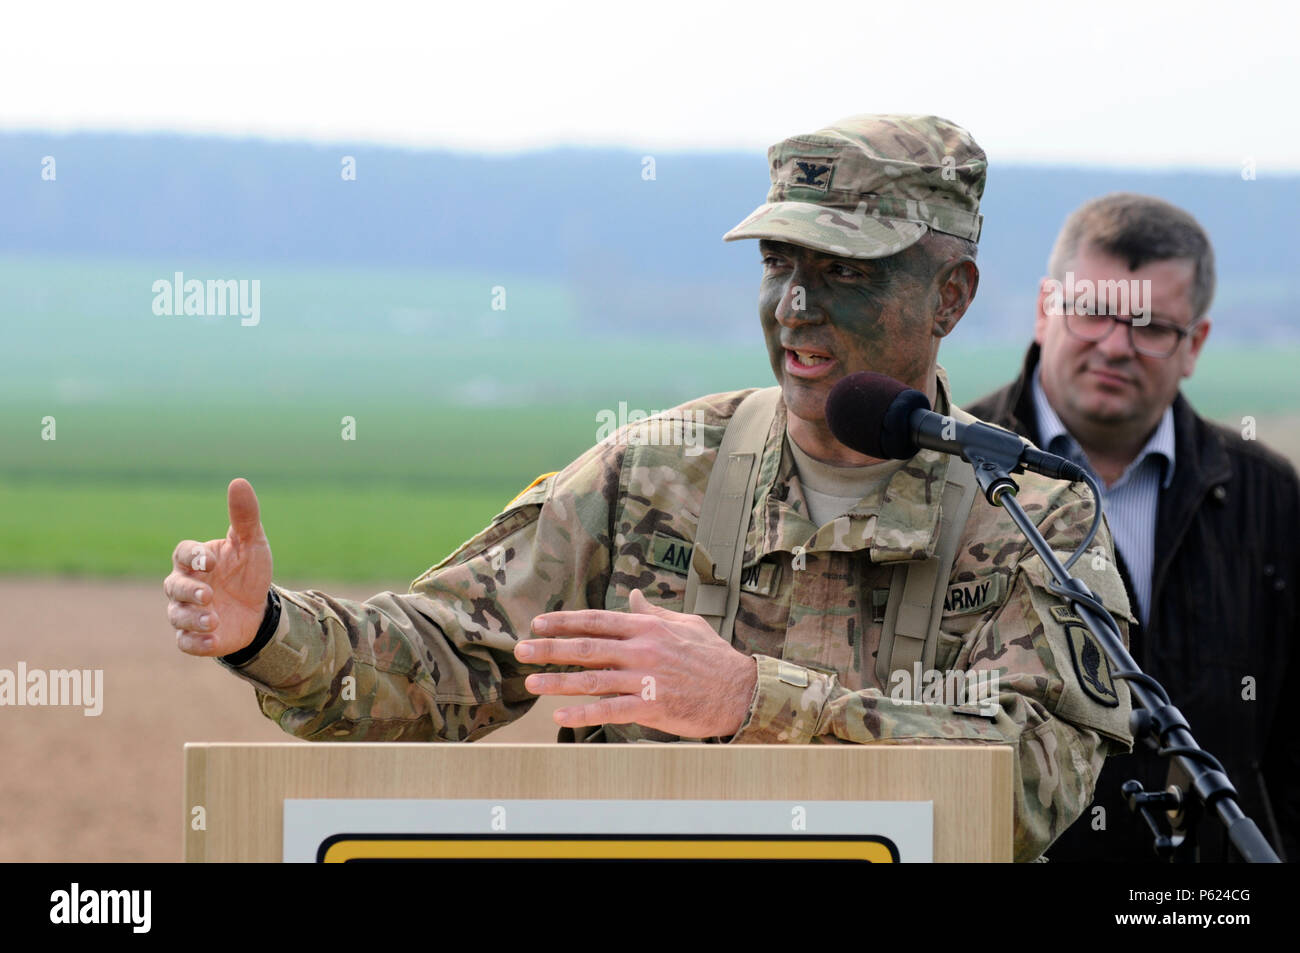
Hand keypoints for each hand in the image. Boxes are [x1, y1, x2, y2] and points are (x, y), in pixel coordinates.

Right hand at [163, 478, 273, 656]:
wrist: (259, 608)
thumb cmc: (248, 570)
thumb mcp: (252, 543)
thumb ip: (244, 516)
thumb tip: (239, 482)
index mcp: (195, 560)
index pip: (183, 554)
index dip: (193, 557)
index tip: (210, 561)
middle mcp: (185, 586)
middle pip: (174, 586)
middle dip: (189, 591)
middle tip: (209, 595)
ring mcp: (187, 612)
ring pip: (177, 615)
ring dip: (192, 618)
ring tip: (213, 619)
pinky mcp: (195, 637)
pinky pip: (186, 642)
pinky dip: (196, 642)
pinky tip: (211, 640)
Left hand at [515, 589, 758, 737]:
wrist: (740, 691)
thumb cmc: (713, 656)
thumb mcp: (685, 625)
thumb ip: (653, 612)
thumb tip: (634, 595)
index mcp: (647, 628)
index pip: (597, 621)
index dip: (564, 621)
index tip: (538, 623)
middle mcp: (642, 650)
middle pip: (586, 648)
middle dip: (550, 649)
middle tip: (521, 650)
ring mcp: (646, 679)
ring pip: (592, 679)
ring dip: (558, 681)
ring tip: (531, 683)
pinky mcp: (651, 706)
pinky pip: (611, 710)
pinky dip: (584, 712)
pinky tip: (561, 715)